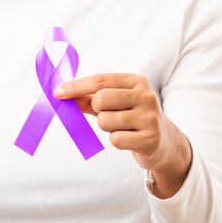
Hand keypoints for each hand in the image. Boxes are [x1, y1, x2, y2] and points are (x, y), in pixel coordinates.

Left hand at [53, 73, 192, 197]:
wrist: (163, 142)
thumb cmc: (132, 117)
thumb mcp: (115, 102)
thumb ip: (90, 98)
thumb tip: (62, 95)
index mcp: (136, 81)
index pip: (100, 80)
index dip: (76, 86)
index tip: (57, 93)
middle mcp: (145, 96)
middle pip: (101, 99)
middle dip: (96, 110)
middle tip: (106, 114)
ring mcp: (149, 117)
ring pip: (105, 121)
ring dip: (106, 127)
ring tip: (121, 127)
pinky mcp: (149, 139)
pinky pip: (115, 139)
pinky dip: (116, 140)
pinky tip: (129, 138)